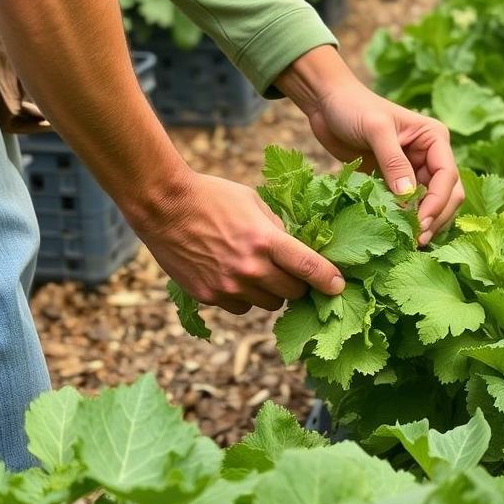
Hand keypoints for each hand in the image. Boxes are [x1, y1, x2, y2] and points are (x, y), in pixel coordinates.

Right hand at [132, 171, 344, 313]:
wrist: (163, 206)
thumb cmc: (212, 196)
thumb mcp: (253, 202)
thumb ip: (276, 229)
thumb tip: (296, 248)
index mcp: (265, 240)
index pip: (309, 267)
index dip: (329, 280)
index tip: (339, 286)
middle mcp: (250, 268)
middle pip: (292, 293)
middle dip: (298, 284)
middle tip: (292, 272)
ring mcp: (228, 286)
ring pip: (268, 305)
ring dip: (271, 292)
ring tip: (258, 270)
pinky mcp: (209, 296)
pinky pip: (241, 308)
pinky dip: (244, 297)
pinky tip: (234, 276)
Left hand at [278, 47, 463, 244]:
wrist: (327, 103)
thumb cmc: (353, 107)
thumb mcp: (375, 129)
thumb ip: (393, 162)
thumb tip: (409, 198)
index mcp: (434, 138)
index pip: (447, 177)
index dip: (437, 203)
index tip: (419, 225)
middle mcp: (431, 155)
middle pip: (447, 194)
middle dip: (435, 217)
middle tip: (415, 241)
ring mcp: (415, 168)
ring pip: (431, 203)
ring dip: (423, 222)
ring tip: (408, 241)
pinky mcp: (396, 180)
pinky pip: (409, 204)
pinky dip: (406, 218)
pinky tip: (396, 231)